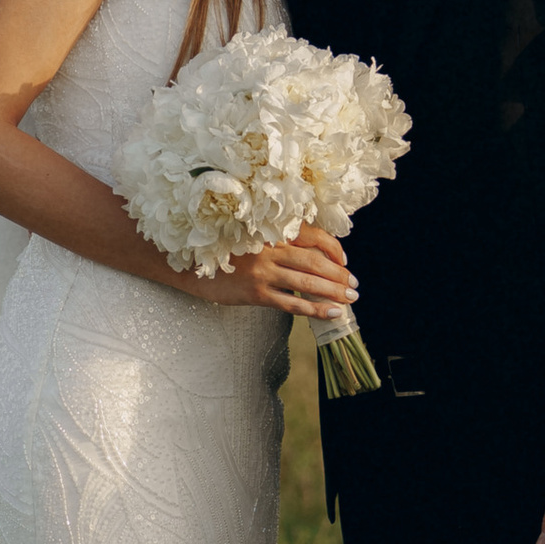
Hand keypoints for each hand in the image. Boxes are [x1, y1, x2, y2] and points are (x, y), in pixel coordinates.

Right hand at [183, 227, 354, 319]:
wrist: (190, 266)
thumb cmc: (224, 252)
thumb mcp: (252, 238)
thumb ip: (279, 242)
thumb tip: (315, 256)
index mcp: (272, 230)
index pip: (313, 236)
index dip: (334, 249)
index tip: (345, 261)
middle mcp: (270, 248)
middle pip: (315, 261)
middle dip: (340, 274)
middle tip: (355, 284)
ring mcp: (263, 272)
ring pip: (308, 283)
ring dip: (334, 291)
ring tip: (350, 298)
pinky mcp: (256, 294)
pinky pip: (293, 304)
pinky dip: (316, 309)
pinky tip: (333, 313)